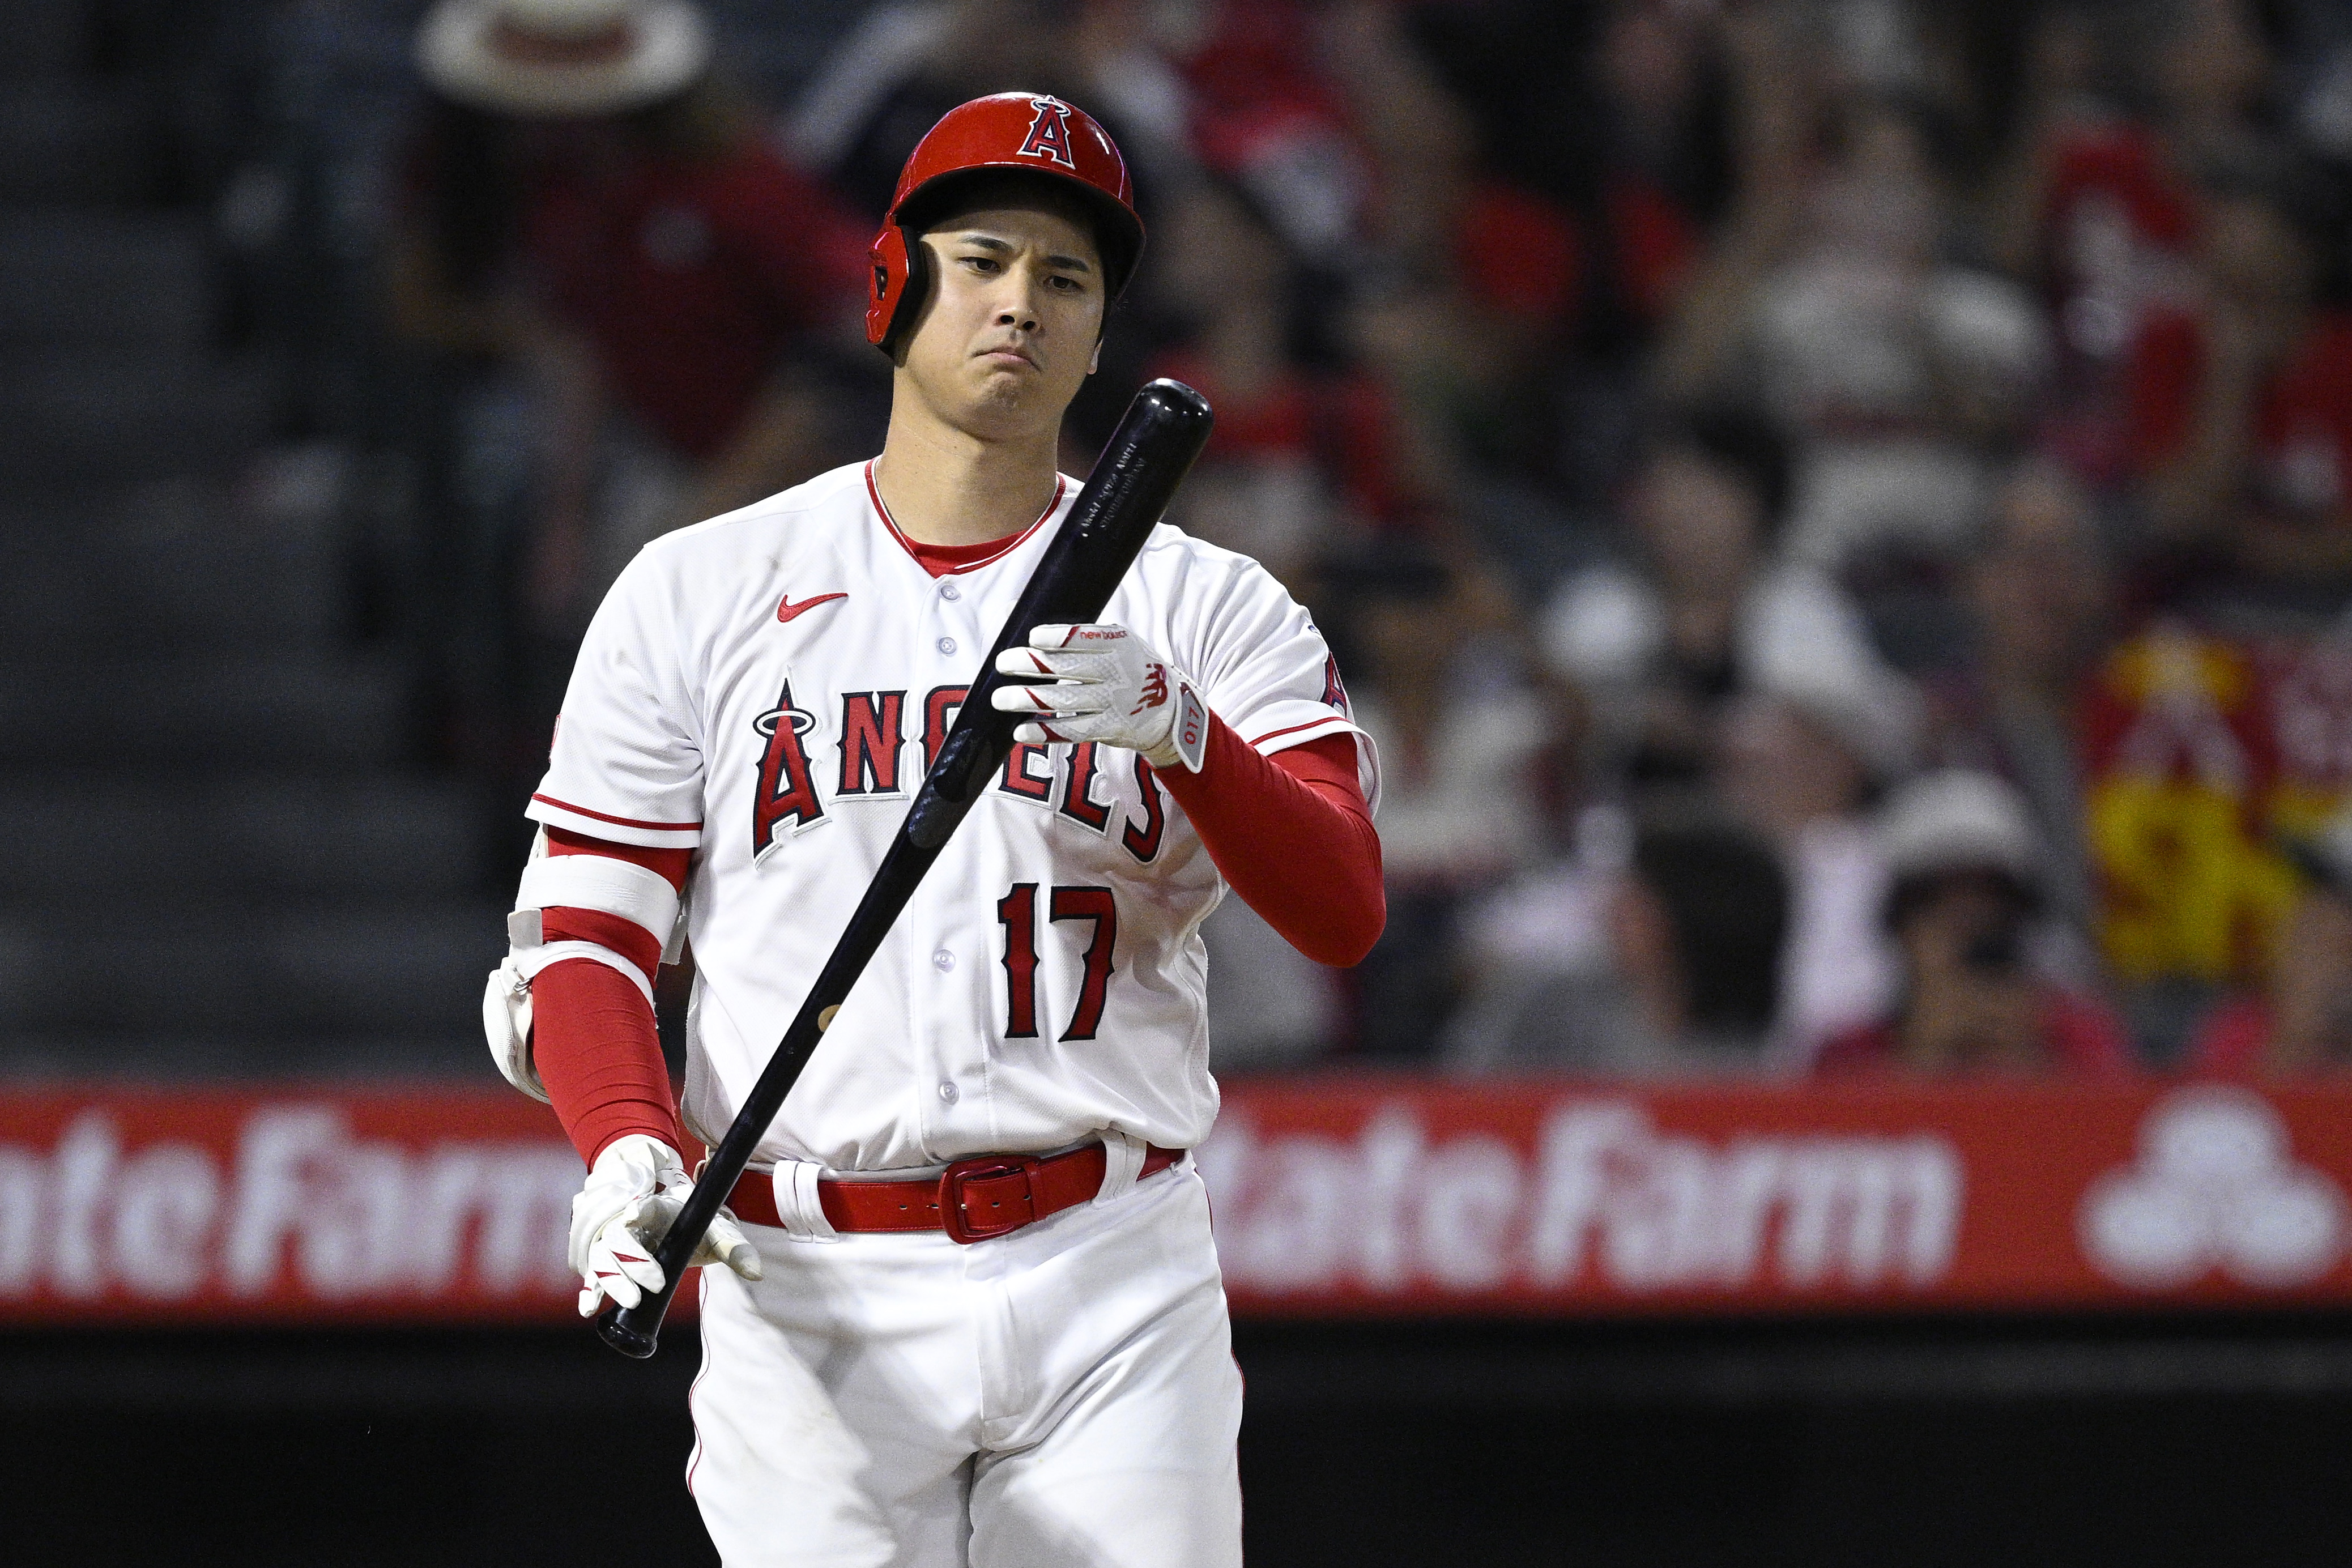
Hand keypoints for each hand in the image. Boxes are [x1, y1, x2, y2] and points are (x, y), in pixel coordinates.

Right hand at [568, 1134, 761, 1316]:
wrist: (677, 1225)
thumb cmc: (697, 1227)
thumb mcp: (718, 1233)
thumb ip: (736, 1249)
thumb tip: (757, 1273)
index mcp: (657, 1209)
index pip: (644, 1206)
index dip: (638, 1210)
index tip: (635, 1214)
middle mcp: (629, 1223)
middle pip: (619, 1237)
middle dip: (633, 1261)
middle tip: (654, 1285)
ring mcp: (614, 1243)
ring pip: (603, 1257)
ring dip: (612, 1279)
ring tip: (630, 1302)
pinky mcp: (607, 1264)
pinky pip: (593, 1276)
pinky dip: (589, 1291)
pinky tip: (589, 1309)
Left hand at [991, 624, 1207, 771]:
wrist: (1169, 710)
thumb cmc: (1130, 667)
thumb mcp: (1116, 642)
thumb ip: (1075, 633)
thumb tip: (1016, 610)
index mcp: (1120, 643)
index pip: (1085, 637)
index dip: (1058, 637)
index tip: (1032, 636)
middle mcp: (1118, 672)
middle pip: (1068, 668)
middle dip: (1031, 664)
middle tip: (1002, 662)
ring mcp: (1114, 702)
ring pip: (1064, 701)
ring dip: (1027, 699)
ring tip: (1000, 698)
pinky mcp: (1109, 729)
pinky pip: (1072, 731)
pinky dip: (1044, 732)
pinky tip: (1020, 732)